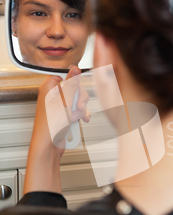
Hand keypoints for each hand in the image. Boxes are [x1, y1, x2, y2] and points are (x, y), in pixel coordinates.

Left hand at [23, 66, 89, 194]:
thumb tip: (75, 68)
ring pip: (78, 100)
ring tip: (77, 116)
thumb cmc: (50, 126)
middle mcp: (53, 96)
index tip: (77, 89)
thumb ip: (71, 84)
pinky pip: (77, 110)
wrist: (48, 146)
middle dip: (80, 98)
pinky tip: (81, 120)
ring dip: (81, 108)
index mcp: (49, 88)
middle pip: (74, 88)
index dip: (74, 82)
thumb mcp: (64, 101)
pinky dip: (81, 115)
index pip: (65, 75)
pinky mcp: (65, 115)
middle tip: (78, 106)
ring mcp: (60, 106)